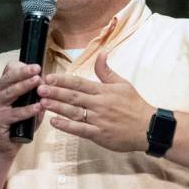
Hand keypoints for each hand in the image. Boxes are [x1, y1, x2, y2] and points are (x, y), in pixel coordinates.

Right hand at [0, 61, 43, 156]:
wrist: (3, 146)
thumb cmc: (17, 123)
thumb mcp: (26, 106)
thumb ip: (35, 96)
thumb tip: (49, 86)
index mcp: (0, 88)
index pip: (8, 71)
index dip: (22, 67)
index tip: (36, 67)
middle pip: (8, 78)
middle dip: (23, 72)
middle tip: (37, 68)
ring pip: (10, 93)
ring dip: (25, 86)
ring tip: (38, 81)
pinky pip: (14, 113)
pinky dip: (27, 109)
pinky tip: (38, 106)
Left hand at [37, 51, 152, 152]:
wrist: (148, 127)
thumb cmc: (134, 105)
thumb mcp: (122, 84)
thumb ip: (107, 71)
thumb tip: (101, 53)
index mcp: (103, 91)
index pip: (79, 83)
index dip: (63, 80)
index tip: (49, 77)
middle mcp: (99, 104)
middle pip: (73, 97)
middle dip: (55, 92)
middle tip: (39, 88)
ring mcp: (99, 120)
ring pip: (74, 112)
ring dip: (57, 107)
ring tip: (42, 103)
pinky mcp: (99, 135)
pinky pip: (80, 130)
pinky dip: (67, 126)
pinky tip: (54, 122)